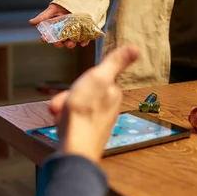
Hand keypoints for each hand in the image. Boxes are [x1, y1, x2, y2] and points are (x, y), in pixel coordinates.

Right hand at [29, 3, 90, 48]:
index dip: (46, 38)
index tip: (44, 38)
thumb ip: (43, 16)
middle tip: (57, 42)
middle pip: (60, 42)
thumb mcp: (53, 9)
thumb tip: (31, 22)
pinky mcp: (85, 32)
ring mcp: (75, 33)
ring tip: (70, 43)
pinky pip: (84, 39)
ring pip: (71, 42)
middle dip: (58, 44)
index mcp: (55, 28)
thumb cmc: (64, 4)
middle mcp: (64, 32)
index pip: (50, 36)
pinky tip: (83, 43)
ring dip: (70, 44)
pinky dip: (84, 42)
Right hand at [48, 44, 139, 162]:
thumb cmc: (85, 112)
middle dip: (69, 95)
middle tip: (65, 102)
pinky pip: (71, 119)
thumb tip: (135, 48)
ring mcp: (97, 122)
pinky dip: (63, 119)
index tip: (79, 85)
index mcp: (113, 94)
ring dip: (63, 106)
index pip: (97, 78)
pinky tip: (62, 124)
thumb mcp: (100, 78)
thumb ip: (116, 62)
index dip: (84, 80)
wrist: (75, 147)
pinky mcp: (86, 133)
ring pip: (75, 105)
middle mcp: (108, 109)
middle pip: (83, 91)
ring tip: (61, 114)